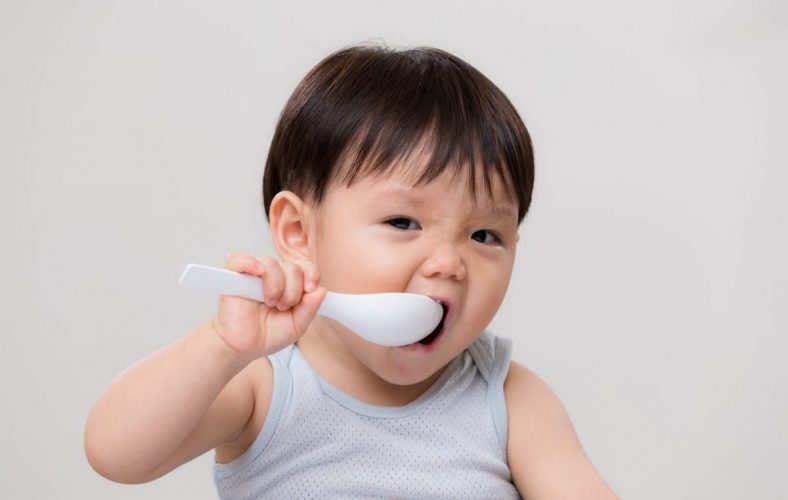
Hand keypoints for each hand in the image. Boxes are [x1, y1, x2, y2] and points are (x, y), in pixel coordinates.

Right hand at [211, 252, 325, 361]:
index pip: (306, 266)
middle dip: (292, 290)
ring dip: (275, 286)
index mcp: (290, 284)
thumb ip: (310, 309)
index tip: (310, 290)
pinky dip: (249, 263)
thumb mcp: (296, 326)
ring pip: (271, 263)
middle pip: (292, 267)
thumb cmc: (267, 335)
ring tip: (269, 303)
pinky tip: (257, 273)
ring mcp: (253, 274)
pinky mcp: (233, 276)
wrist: (243, 348)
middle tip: (282, 307)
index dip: (311, 274)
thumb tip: (322, 290)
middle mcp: (274, 276)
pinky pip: (240, 259)